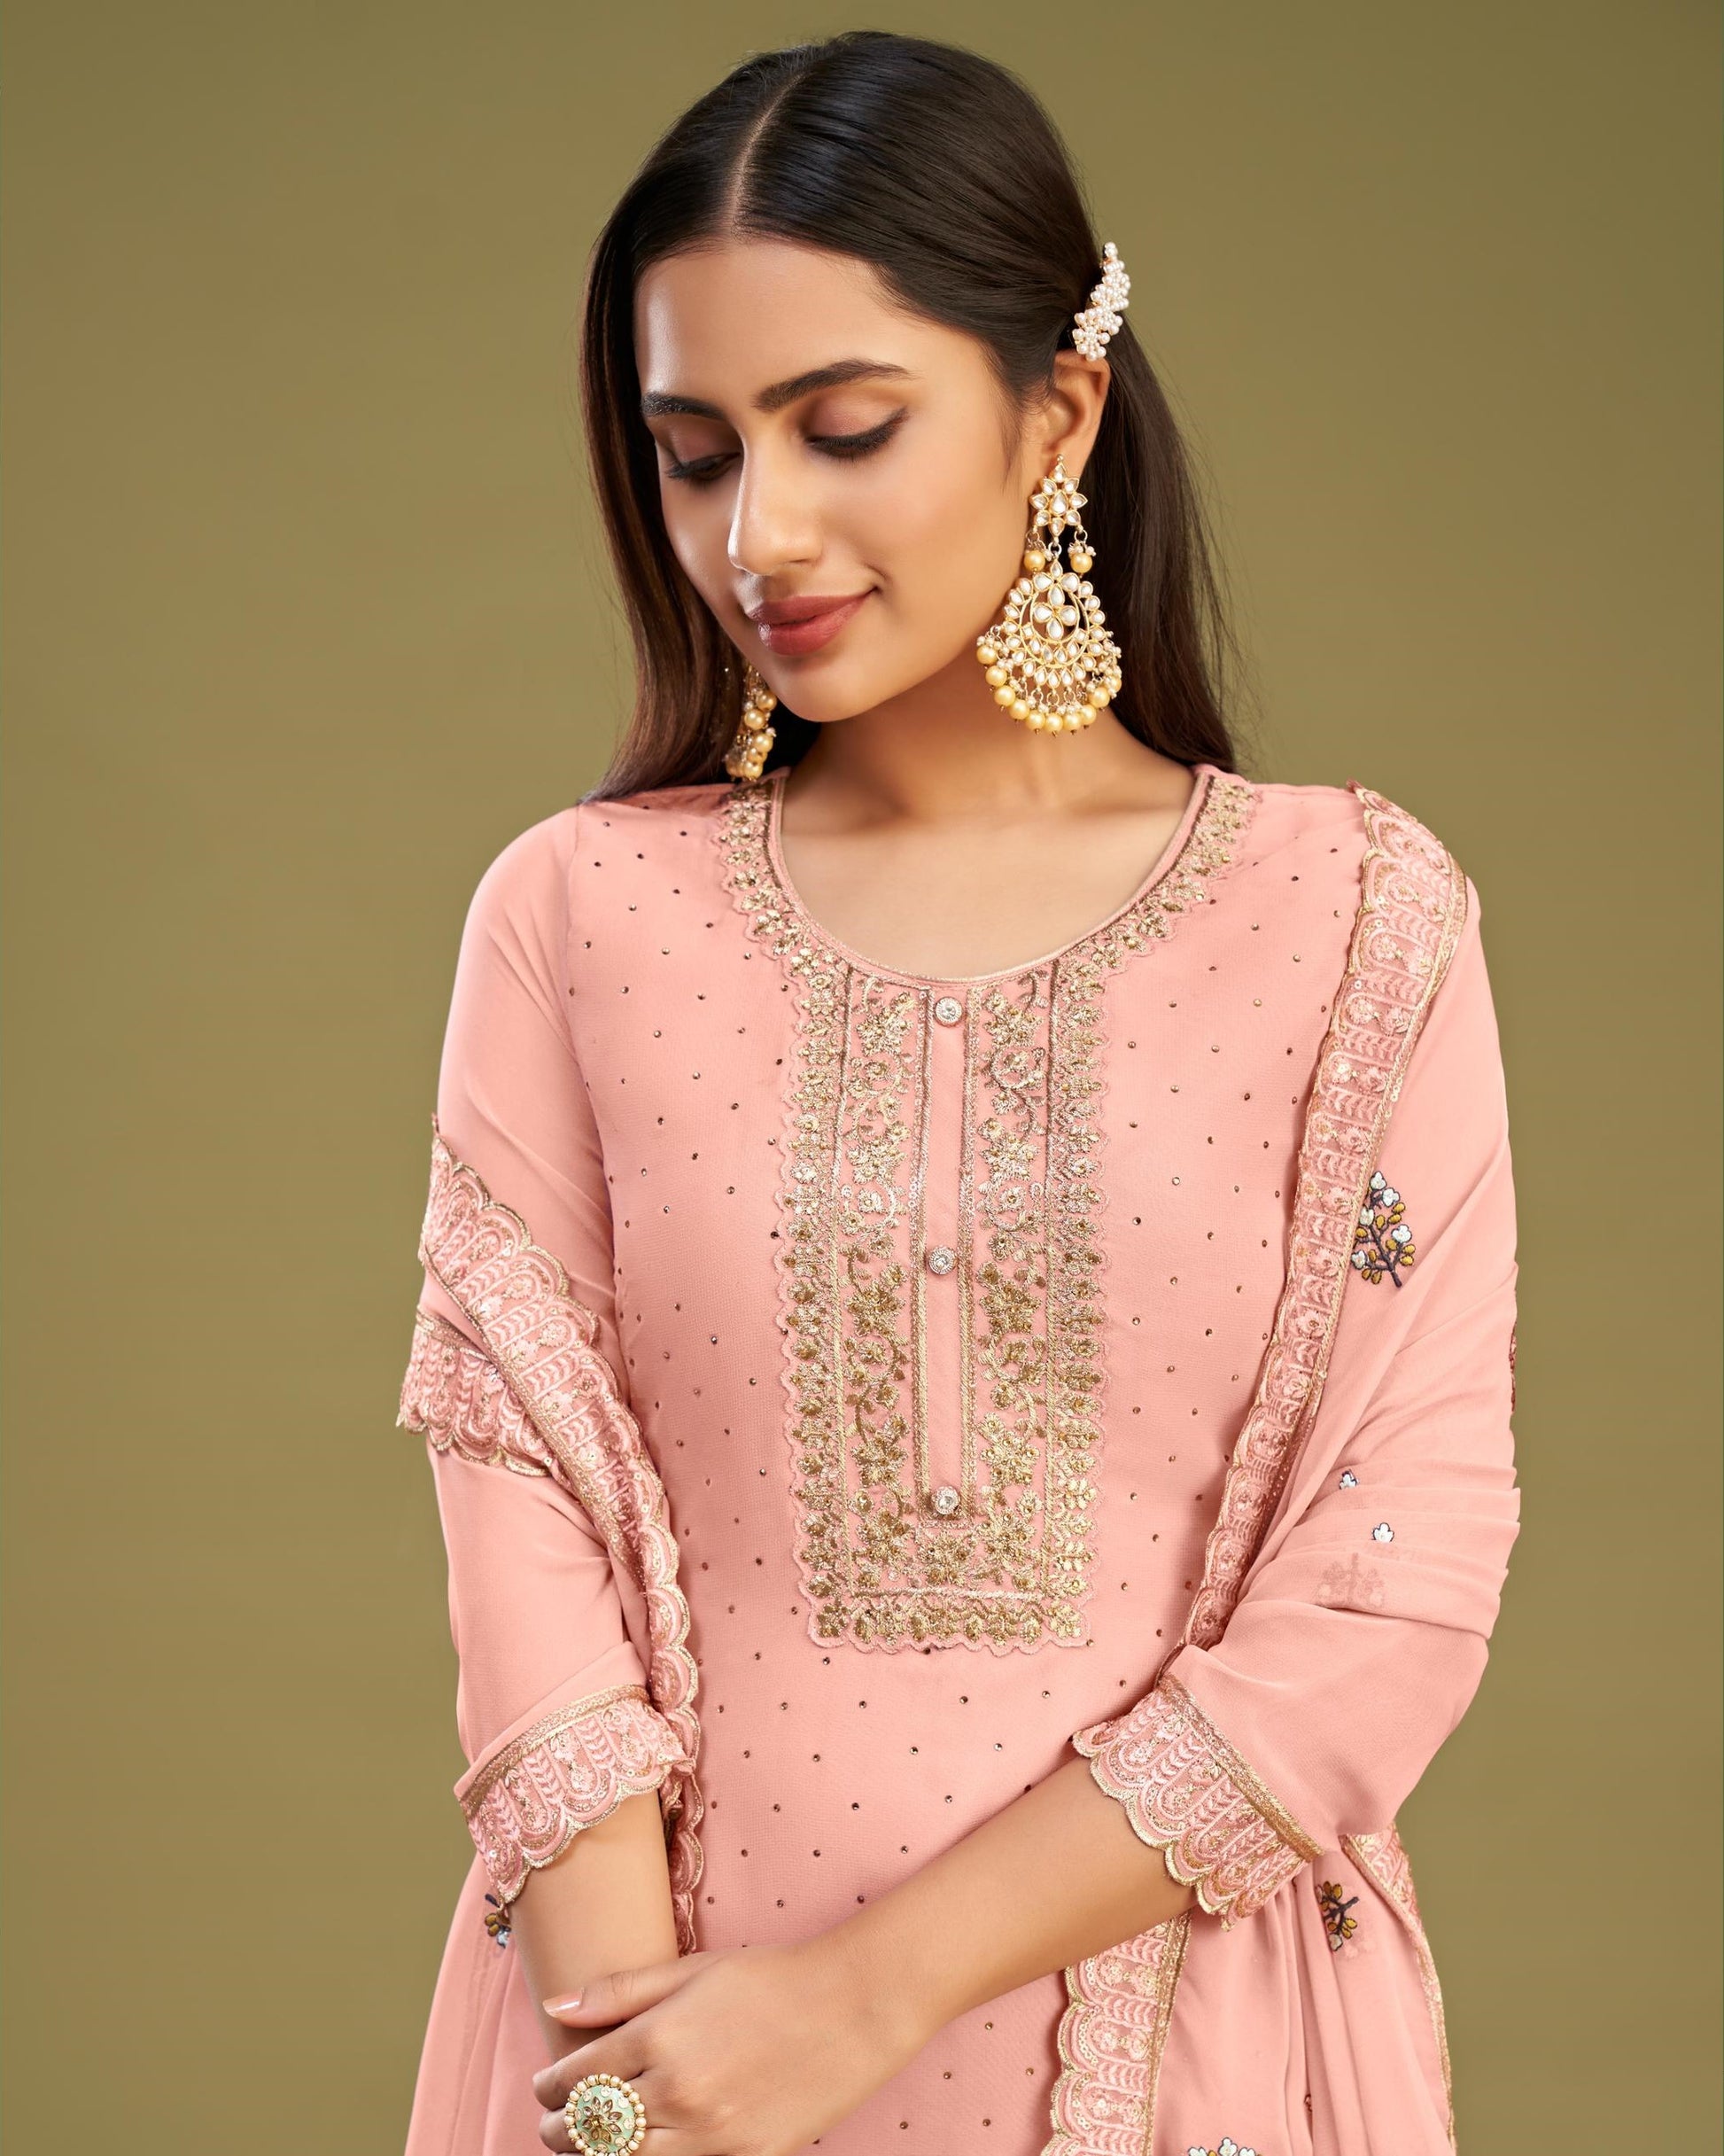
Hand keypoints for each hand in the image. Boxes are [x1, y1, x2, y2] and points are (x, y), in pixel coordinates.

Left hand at [529, 1938, 929, 2153]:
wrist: (852, 2008)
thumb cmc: (771, 1978)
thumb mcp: (694, 1969)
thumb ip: (620, 1991)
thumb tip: (554, 2006)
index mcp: (662, 2036)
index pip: (576, 2077)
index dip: (550, 2085)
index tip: (547, 2084)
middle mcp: (677, 2090)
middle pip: (588, 2129)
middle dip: (560, 2126)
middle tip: (554, 2119)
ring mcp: (708, 2133)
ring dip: (594, 2153)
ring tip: (588, 2140)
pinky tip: (643, 2147)